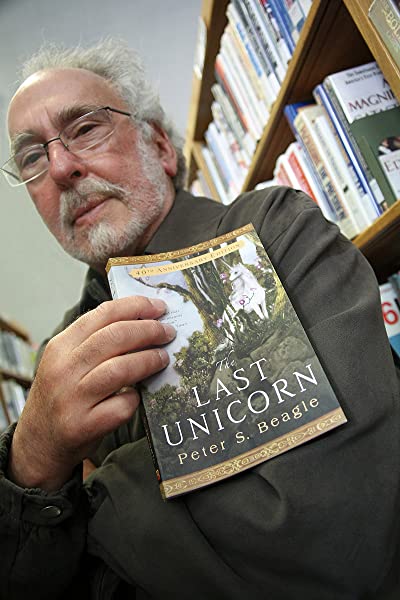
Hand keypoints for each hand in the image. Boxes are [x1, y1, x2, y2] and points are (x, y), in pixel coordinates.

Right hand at [8, 296, 174, 490]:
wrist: (38, 443)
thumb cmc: (61, 397)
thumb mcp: (66, 362)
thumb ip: (94, 342)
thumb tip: (141, 320)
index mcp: (60, 347)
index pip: (102, 314)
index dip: (136, 307)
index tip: (159, 307)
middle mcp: (63, 370)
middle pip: (115, 338)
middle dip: (149, 330)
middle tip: (167, 332)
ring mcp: (72, 399)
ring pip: (119, 369)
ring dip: (148, 360)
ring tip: (163, 358)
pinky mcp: (83, 426)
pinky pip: (121, 406)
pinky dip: (136, 398)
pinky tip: (139, 395)